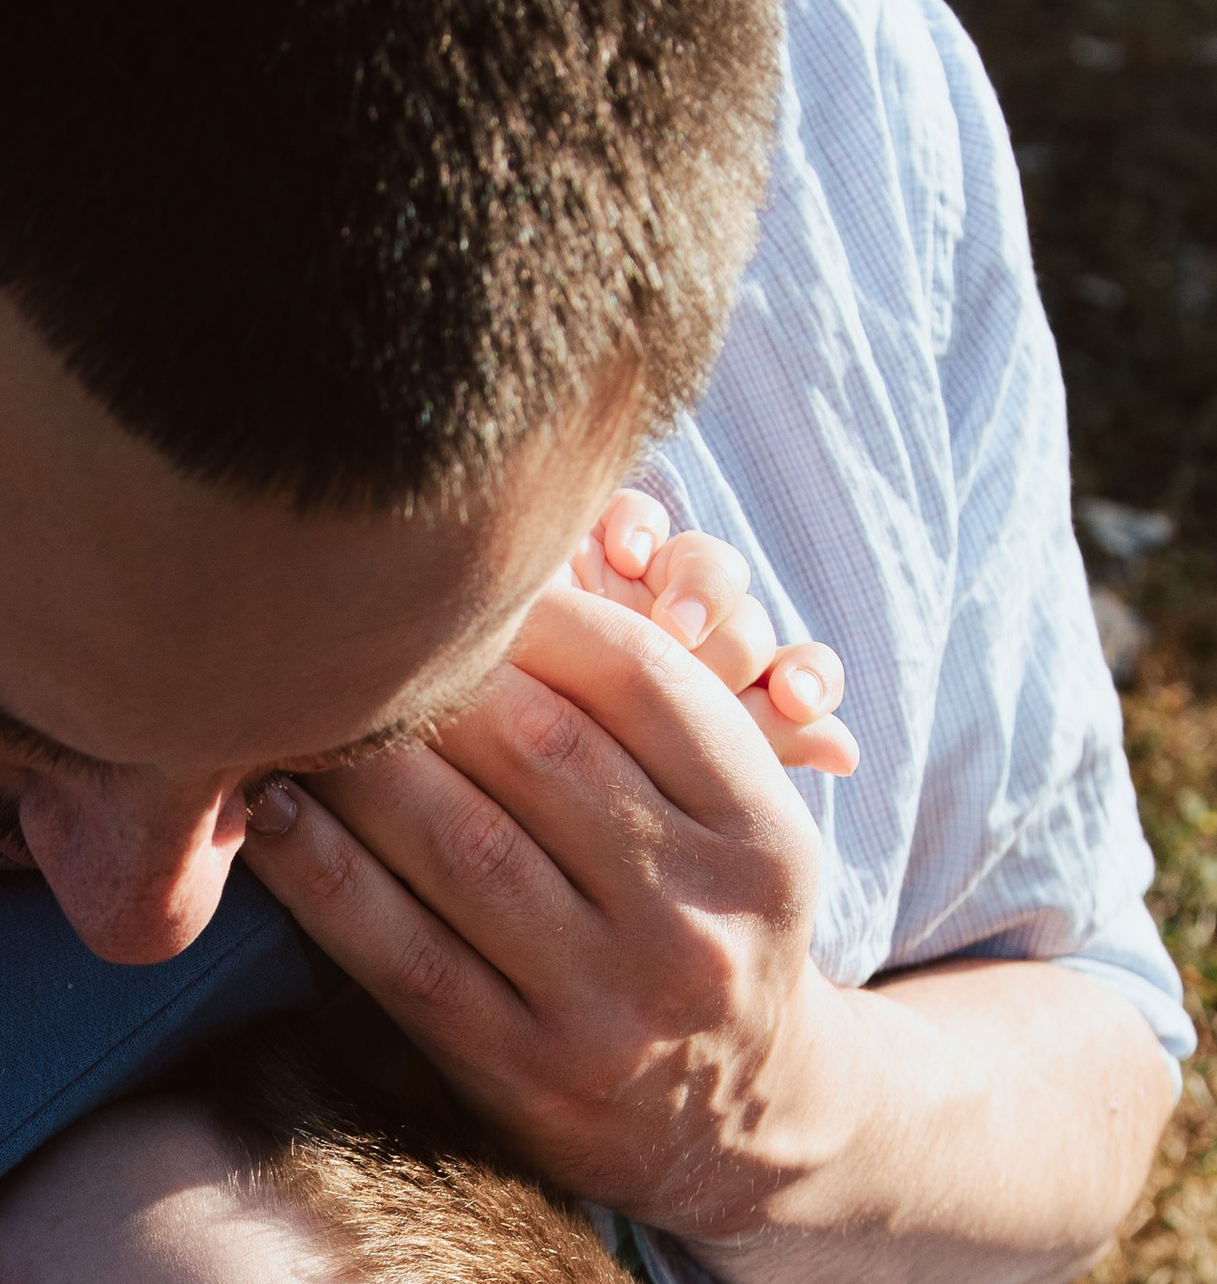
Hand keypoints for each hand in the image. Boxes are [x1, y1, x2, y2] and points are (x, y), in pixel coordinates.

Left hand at [242, 573, 853, 1231]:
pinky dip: (321, 874)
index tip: (449, 569)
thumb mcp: (735, 829)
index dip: (533, 608)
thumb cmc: (709, 932)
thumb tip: (511, 577)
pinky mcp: (522, 1075)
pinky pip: (401, 953)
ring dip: (359, 761)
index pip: (641, 679)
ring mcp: (608, 1008)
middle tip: (339, 615)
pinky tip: (264, 812)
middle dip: (432, 674)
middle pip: (542, 752)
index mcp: (760, 837)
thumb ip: (657, 719)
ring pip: (462, 846)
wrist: (744, 1128)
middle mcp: (695, 922)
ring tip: (289, 698)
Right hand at [571, 490, 856, 779]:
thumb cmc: (562, 757)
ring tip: (674, 624)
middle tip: (702, 679)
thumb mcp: (652, 770)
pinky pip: (630, 513)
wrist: (433, 746)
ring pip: (709, 566)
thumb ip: (757, 747)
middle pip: (747, 623)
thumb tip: (849, 753)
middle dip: (736, 651)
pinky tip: (626, 558)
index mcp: (711, 704)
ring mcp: (631, 594)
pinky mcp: (577, 546)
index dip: (806, 680)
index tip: (800, 701)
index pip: (787, 681)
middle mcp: (682, 644)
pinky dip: (640, 525)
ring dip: (706, 593)